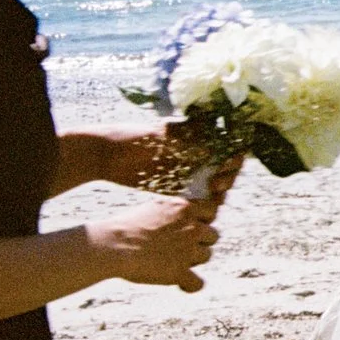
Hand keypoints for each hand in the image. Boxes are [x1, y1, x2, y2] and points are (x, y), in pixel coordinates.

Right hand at [85, 196, 219, 291]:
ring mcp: (188, 250)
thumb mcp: (152, 208)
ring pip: (206, 256)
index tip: (189, 228)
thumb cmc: (124, 226)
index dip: (202, 221)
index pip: (210, 212)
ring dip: (192, 260)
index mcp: (183, 208)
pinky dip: (190, 285)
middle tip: (178, 246)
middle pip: (212, 236)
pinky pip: (198, 283)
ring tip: (170, 260)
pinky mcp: (180, 271)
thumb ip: (172, 212)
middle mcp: (191, 227)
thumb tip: (182, 215)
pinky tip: (181, 285)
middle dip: (199, 241)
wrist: (111, 244)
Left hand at [102, 125, 243, 207]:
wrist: (106, 155)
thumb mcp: (164, 135)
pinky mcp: (177, 189)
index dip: (233, 155)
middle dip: (228, 175)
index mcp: (196, 137)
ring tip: (212, 193)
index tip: (229, 163)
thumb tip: (220, 145)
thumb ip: (192, 140)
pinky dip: (205, 201)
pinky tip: (204, 204)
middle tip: (218, 184)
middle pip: (225, 167)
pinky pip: (198, 197)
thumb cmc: (135, 138)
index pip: (227, 146)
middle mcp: (196, 155)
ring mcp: (187, 173)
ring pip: (215, 183)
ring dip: (219, 190)